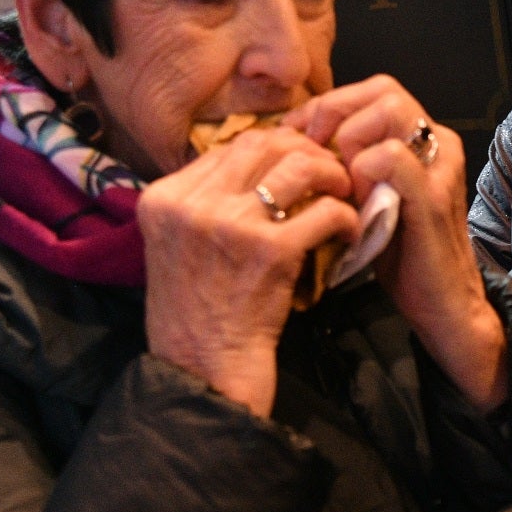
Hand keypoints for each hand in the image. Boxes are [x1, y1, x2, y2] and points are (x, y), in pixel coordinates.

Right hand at [139, 127, 358, 417]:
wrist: (204, 368)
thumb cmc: (195, 312)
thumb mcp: (174, 245)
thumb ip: (200, 203)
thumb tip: (253, 164)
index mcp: (163, 198)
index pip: (228, 146)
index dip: (271, 148)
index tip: (294, 163)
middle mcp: (192, 204)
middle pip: (263, 143)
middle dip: (303, 149)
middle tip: (326, 170)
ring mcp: (232, 224)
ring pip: (298, 164)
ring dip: (330, 173)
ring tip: (341, 190)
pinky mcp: (272, 250)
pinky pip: (325, 210)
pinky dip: (345, 215)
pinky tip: (348, 229)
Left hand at [290, 78, 507, 411]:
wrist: (442, 305)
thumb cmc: (400, 253)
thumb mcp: (368, 197)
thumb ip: (347, 164)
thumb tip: (292, 138)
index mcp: (421, 139)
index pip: (372, 90)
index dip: (328, 105)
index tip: (294, 134)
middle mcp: (437, 142)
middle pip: (383, 89)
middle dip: (334, 113)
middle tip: (308, 149)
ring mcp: (439, 167)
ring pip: (389, 111)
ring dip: (349, 139)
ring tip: (334, 177)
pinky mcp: (434, 196)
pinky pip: (391, 157)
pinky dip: (361, 172)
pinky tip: (349, 202)